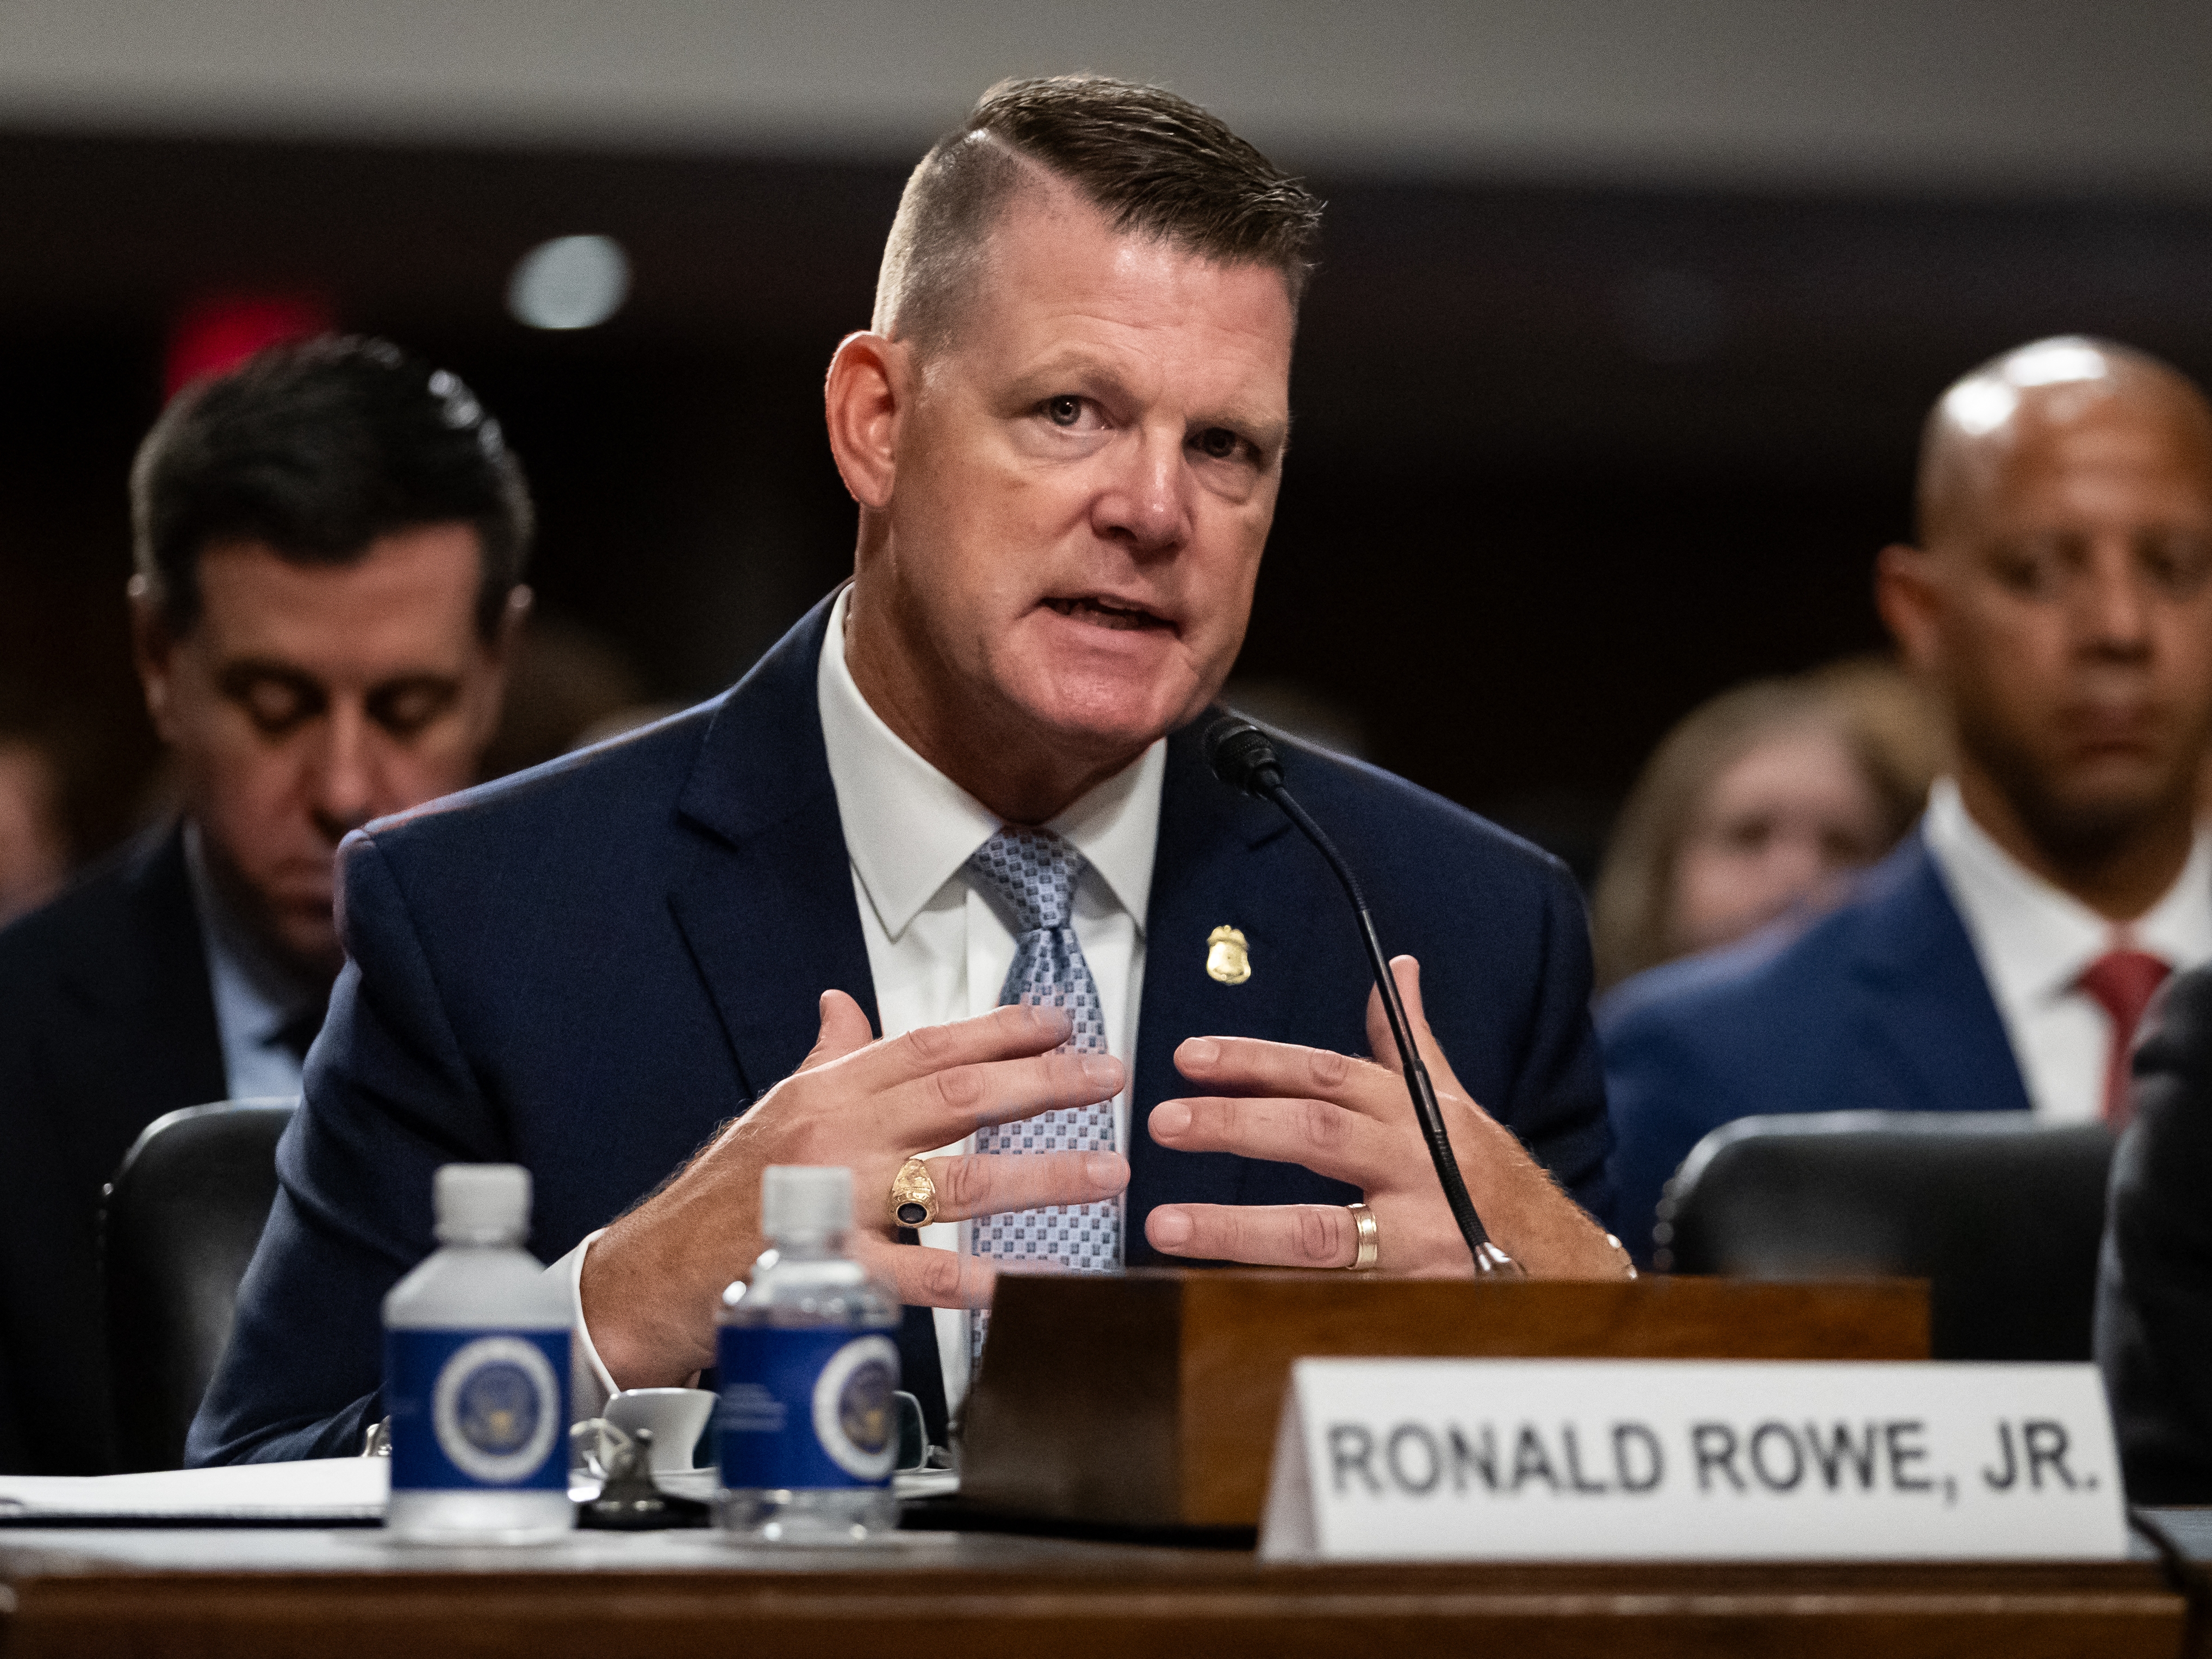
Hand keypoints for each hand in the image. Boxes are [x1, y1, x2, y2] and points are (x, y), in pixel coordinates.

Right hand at [583, 990, 1128, 1385]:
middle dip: (1041, 1083)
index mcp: (830, 1092)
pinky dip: (976, 1280)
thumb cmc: (718, 1197)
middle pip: (956, 1096)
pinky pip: (918, 1277)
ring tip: (1106, 1172)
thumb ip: (827, 1060)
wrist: (647, 1274)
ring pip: (955, 1179)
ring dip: (1040, 1174)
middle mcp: (838, 1135)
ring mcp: (837, 1202)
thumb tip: (844, 1002)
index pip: (929, 1045)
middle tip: (1107, 1077)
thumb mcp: (773, 1112)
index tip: (1062, 1022)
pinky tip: (1028, 1282)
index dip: (1000, 1029)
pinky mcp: (831, 1271)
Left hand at [1143, 956, 1625, 1278]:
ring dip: (1235, 1227)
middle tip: (1163, 1121)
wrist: (1565, 1265)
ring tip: (1165, 1224)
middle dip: (1236, 1123)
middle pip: (1316, 1134)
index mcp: (1414, 1112)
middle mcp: (1416, 1165)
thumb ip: (1408, 1043)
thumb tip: (1395, 970)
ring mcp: (1418, 1235)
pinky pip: (1334, 1298)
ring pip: (1318, 1230)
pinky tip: (1215, 1295)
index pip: (1326, 1074)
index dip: (1256, 1060)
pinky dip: (1275, 1297)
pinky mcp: (1415, 1297)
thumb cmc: (1493, 1180)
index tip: (1188, 1058)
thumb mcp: (1453, 1105)